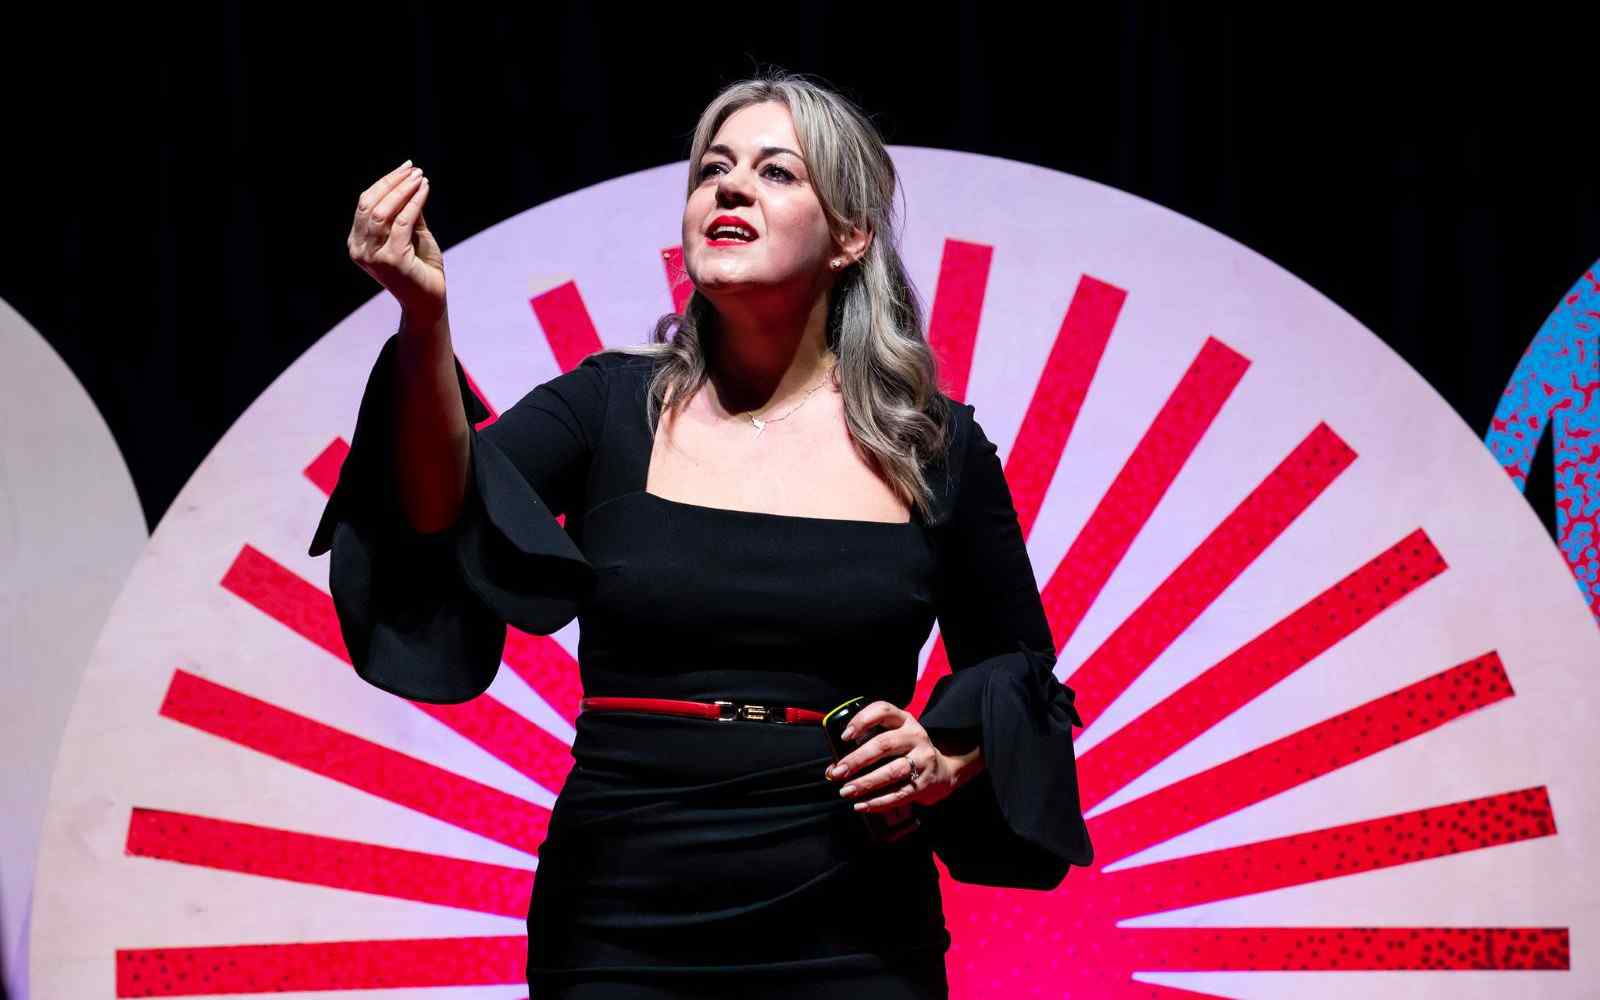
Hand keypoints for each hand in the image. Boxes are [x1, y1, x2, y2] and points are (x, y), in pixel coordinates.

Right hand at [348, 159, 445, 326]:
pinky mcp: (392, 260)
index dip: (384, 182)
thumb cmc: (420, 268)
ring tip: (420, 177)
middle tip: (414, 170)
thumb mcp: (411, 234)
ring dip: (403, 190)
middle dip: (393, 182)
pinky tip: (424, 190)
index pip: (365, 204)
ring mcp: (374, 256)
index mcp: (357, 243)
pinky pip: (403, 222)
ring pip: (384, 211)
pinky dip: (414, 202)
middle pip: (371, 204)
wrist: (428, 301)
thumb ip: (406, 211)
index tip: (405, 168)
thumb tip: (408, 180)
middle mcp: (360, 250)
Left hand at [823, 701, 982, 813]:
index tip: (844, 736)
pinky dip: (878, 802)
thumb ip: (863, 748)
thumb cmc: (906, 752)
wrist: (942, 771)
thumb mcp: (892, 739)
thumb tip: (832, 770)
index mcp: (904, 720)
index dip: (862, 721)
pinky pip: (899, 794)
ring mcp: (923, 759)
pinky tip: (862, 805)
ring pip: (892, 771)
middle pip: (884, 744)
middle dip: (857, 759)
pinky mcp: (925, 782)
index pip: (883, 711)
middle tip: (838, 772)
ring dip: (866, 783)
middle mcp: (915, 736)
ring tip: (846, 791)